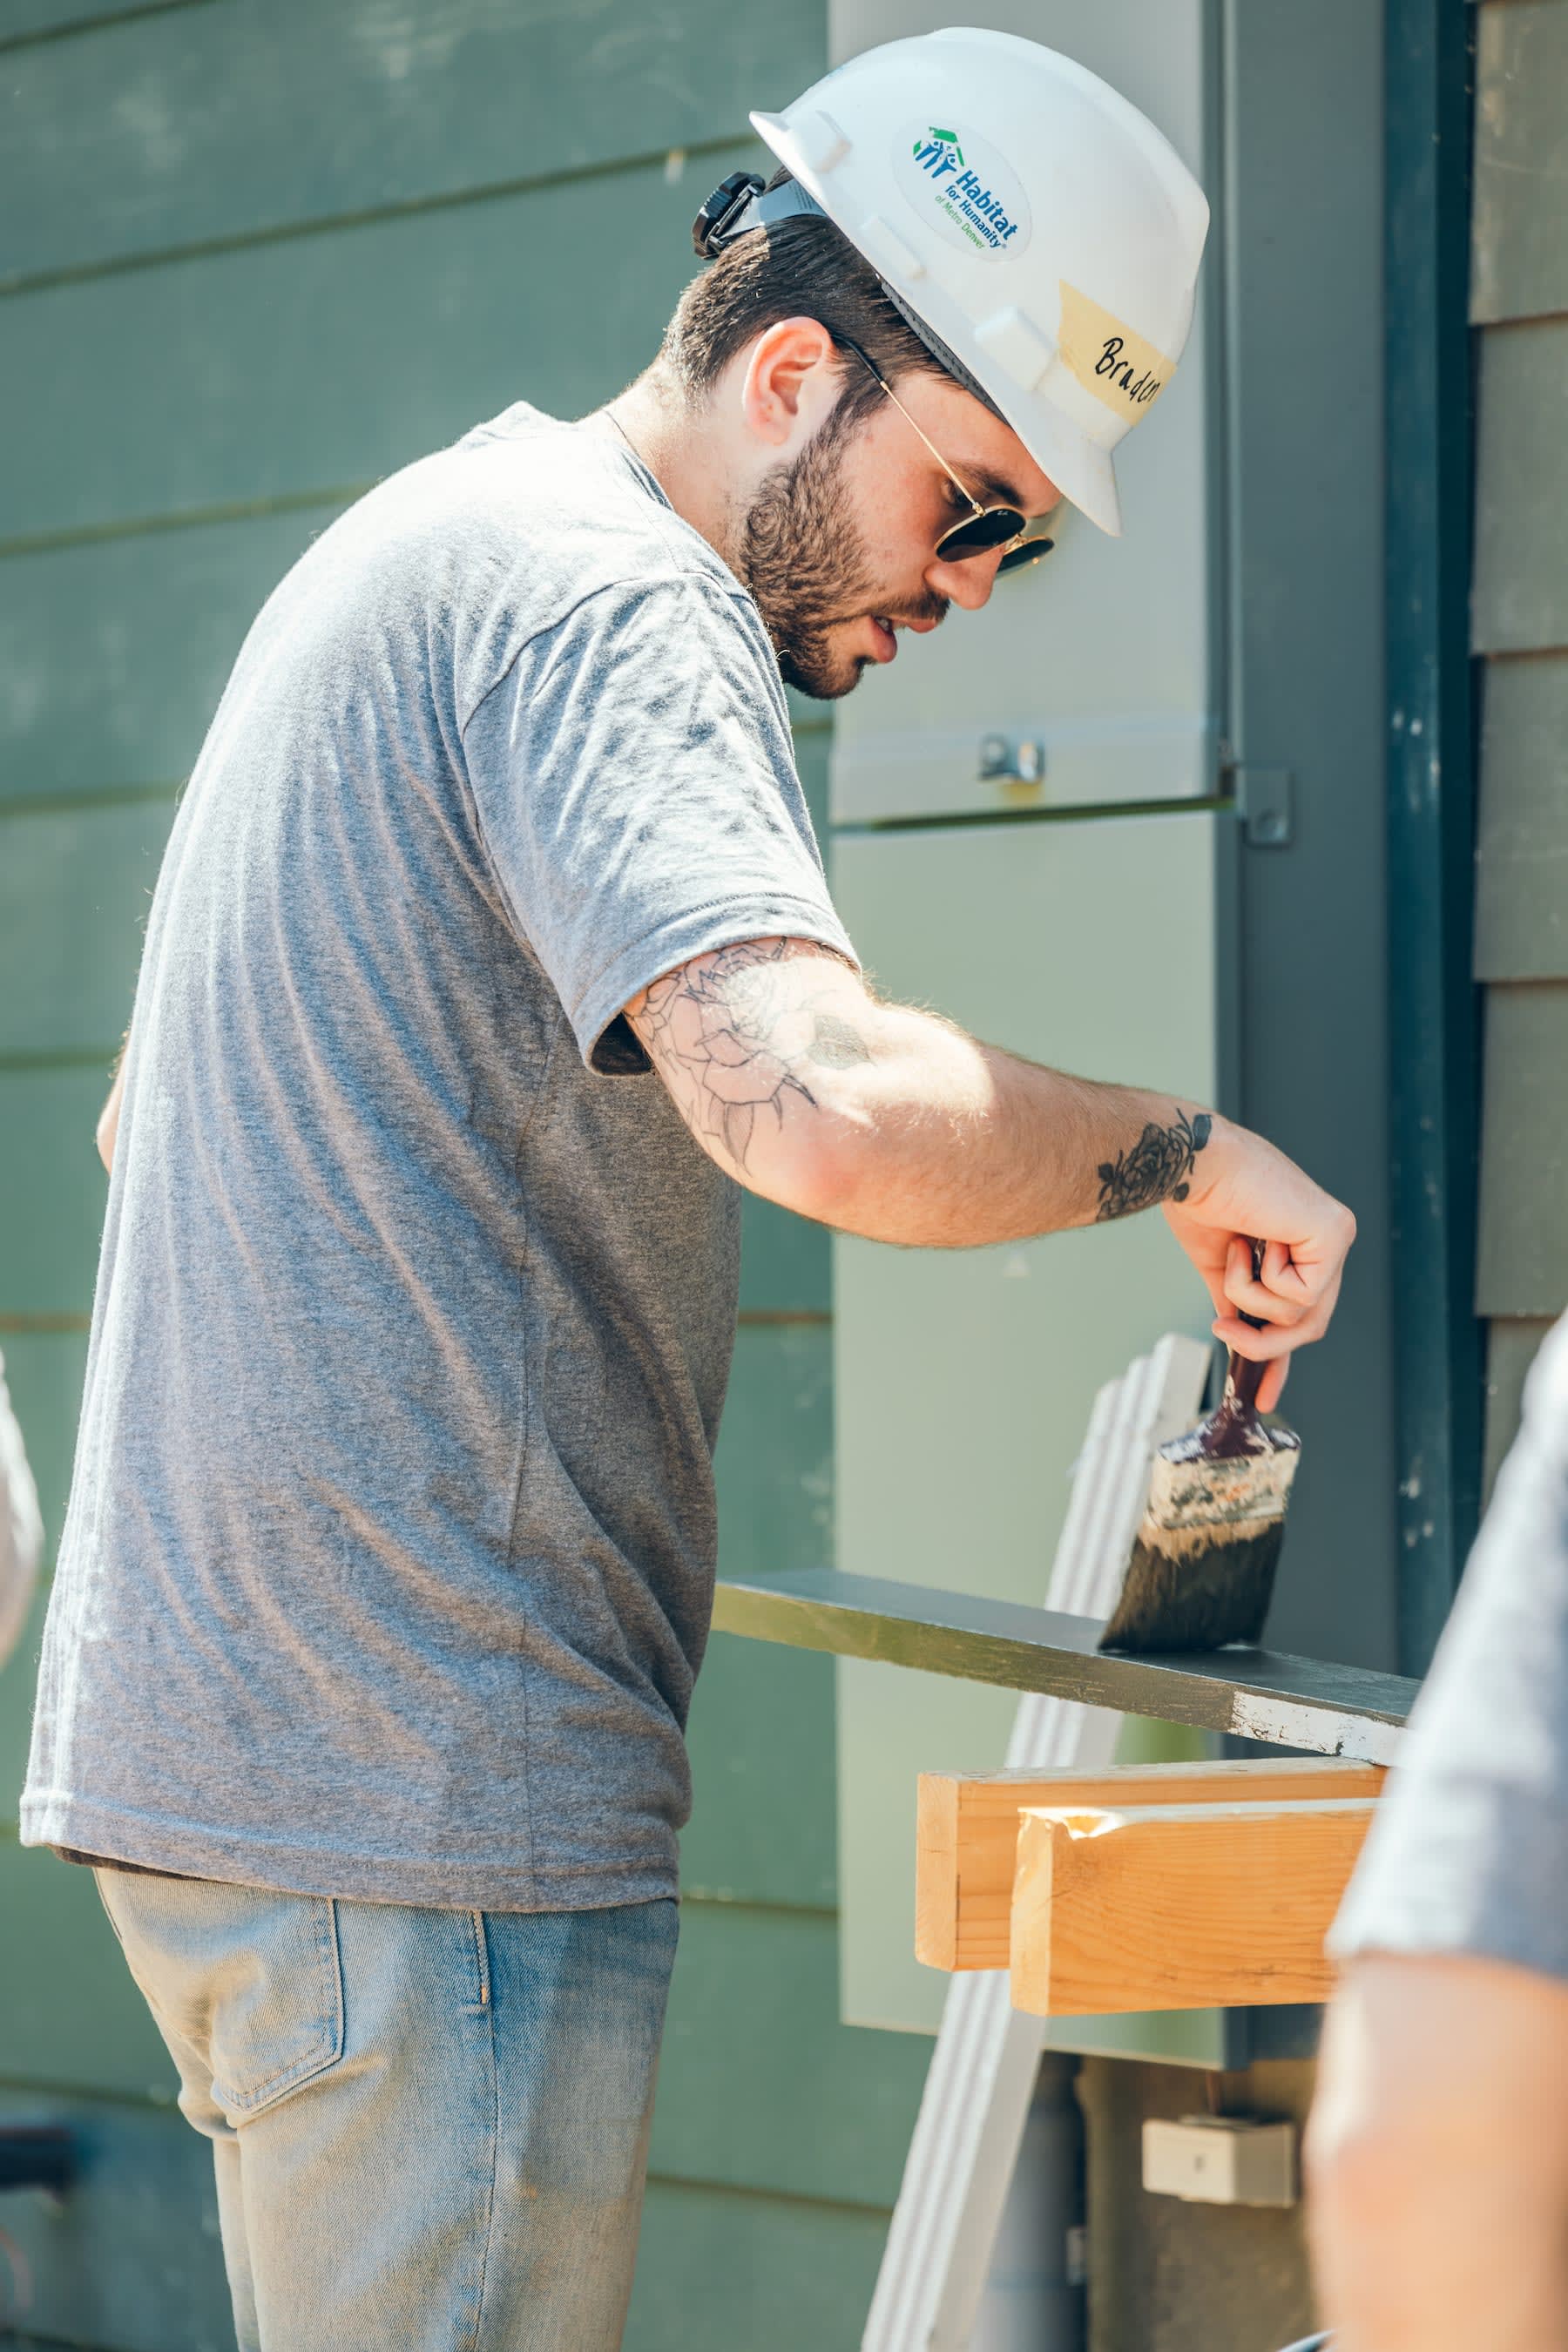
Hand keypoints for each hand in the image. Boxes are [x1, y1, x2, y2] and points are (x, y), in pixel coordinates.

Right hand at [1161, 1114, 1354, 1411]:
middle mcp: (1325, 1240)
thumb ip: (1237, 1301)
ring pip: (1301, 1315)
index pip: (1304, 1313)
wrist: (1191, 1165)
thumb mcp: (1220, 1266)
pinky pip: (1300, 1295)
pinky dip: (1261, 1280)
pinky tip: (1251, 1241)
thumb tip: (1237, 1335)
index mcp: (1300, 1246)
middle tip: (1224, 1329)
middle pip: (1308, 1323)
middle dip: (1264, 1342)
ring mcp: (1335, 1236)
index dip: (1281, 1359)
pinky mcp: (1335, 1234)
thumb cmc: (1200, 1199)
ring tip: (1234, 1255)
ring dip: (1251, 1298)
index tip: (1265, 1398)